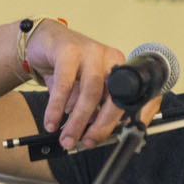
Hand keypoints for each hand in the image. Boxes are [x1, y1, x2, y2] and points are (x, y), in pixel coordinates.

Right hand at [26, 21, 163, 148]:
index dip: (139, 114)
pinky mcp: (68, 50)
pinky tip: (51, 121)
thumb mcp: (85, 90)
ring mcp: (90, 51)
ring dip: (77, 121)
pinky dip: (56, 107)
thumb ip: (94, 110)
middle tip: (88, 142)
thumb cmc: (68, 66)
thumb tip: (96, 134)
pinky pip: (64, 85)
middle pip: (113, 97)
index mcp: (120, 69)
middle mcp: (109, 59)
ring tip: (66, 138)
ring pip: (90, 93)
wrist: (44, 41)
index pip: (135, 95)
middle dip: (102, 126)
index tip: (130, 135)